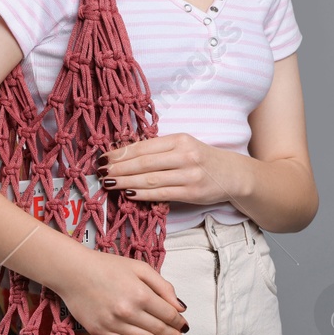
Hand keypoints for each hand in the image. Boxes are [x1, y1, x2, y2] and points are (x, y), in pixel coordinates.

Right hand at [54, 249, 187, 334]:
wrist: (73, 272)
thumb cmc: (107, 266)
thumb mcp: (139, 268)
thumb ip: (163, 286)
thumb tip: (180, 307)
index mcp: (140, 293)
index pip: (168, 314)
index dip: (179, 322)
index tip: (185, 326)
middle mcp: (128, 312)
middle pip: (159, 330)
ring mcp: (114, 324)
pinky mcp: (101, 333)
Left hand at [99, 133, 243, 206]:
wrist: (232, 175)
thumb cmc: (202, 159)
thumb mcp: (184, 146)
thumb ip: (159, 150)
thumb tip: (124, 155)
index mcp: (180, 139)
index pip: (144, 146)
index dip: (121, 153)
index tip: (103, 158)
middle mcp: (185, 155)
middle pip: (144, 163)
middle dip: (119, 168)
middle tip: (100, 172)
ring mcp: (189, 175)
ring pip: (150, 179)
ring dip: (126, 182)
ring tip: (109, 183)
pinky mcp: (192, 193)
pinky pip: (161, 194)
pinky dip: (142, 194)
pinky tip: (128, 194)